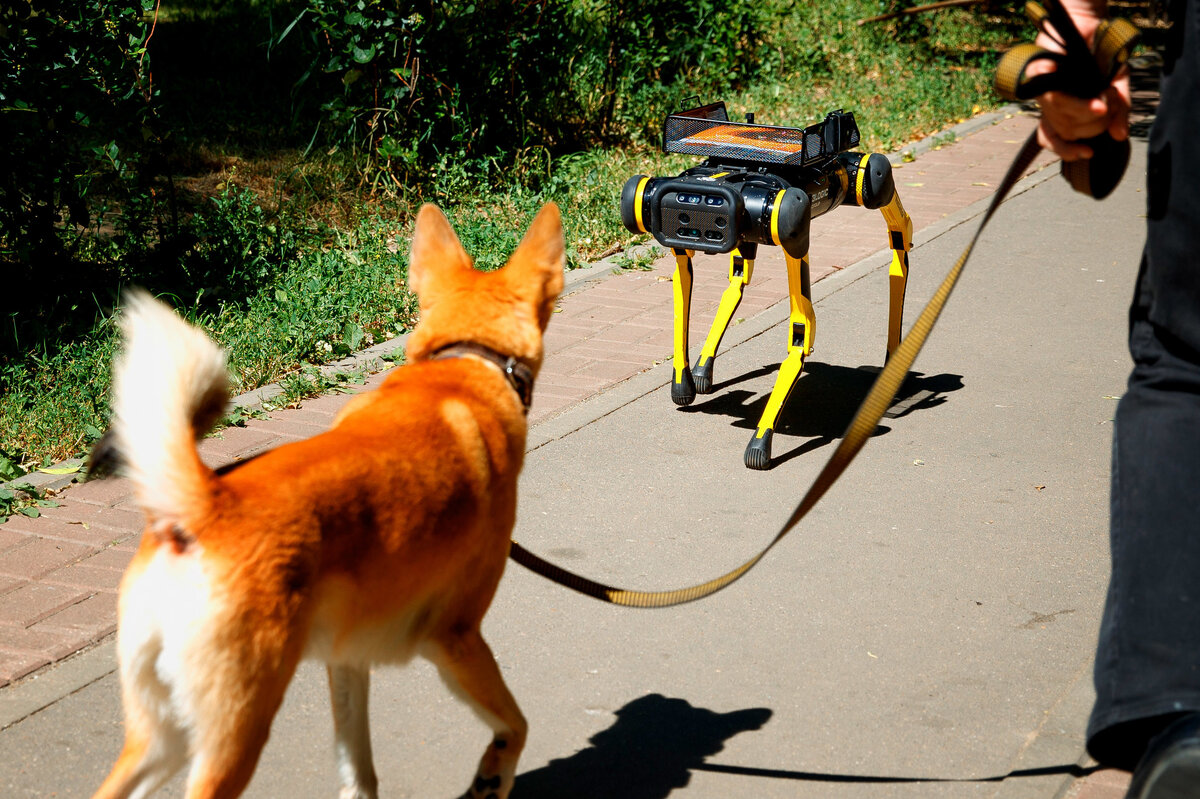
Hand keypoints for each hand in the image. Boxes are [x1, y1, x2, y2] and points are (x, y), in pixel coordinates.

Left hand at [1028, 3, 1131, 161]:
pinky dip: (1074, 102)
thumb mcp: (1116, 85)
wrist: (1091, 23)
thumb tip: (1120, 136)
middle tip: (1107, 108)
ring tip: (1105, 100)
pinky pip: (1052, 98)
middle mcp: (1050, 105)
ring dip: (1086, 113)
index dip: (1067, 151)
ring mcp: (1042, 92)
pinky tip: (1091, 100)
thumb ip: (1118, 110)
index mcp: (1063, 111)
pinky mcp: (1036, 76)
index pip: (1054, 140)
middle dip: (1091, 126)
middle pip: (1066, 131)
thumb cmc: (1101, 56)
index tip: (1088, 153)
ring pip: (1060, 118)